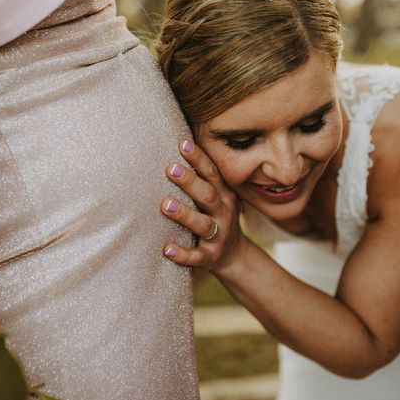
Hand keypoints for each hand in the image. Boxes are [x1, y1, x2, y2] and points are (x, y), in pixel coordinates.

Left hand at [161, 139, 242, 271]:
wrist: (233, 255)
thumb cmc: (215, 216)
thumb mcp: (215, 196)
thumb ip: (200, 177)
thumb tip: (176, 143)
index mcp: (223, 194)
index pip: (211, 172)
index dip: (198, 158)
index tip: (182, 144)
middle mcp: (223, 212)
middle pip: (207, 195)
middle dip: (190, 182)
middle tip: (171, 169)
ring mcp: (218, 235)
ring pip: (203, 224)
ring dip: (184, 214)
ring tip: (165, 205)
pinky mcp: (210, 256)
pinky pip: (197, 256)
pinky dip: (183, 254)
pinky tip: (166, 249)